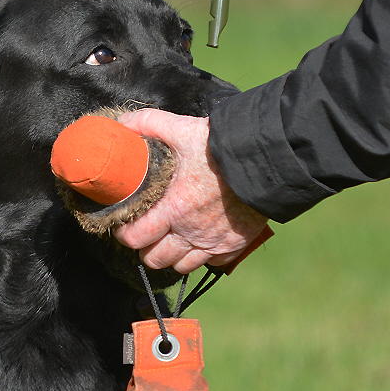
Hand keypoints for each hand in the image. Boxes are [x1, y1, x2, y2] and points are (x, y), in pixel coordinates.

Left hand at [112, 110, 267, 273]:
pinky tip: (199, 238)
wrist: (267, 158)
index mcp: (173, 208)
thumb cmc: (220, 146)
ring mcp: (214, 242)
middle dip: (146, 248)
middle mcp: (191, 232)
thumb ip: (148, 124)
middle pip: (155, 260)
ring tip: (170, 238)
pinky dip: (201, 256)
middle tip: (146, 232)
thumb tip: (122, 124)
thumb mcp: (181, 129)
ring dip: (172, 255)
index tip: (124, 224)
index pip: (135, 238)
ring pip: (181, 266)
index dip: (125, 234)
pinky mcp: (234, 245)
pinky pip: (210, 264)